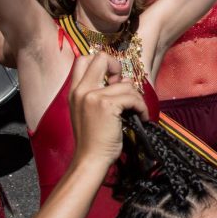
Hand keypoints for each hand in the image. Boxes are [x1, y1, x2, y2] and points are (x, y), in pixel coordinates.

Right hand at [68, 53, 148, 168]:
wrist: (91, 159)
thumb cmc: (94, 139)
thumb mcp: (89, 111)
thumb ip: (101, 93)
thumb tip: (123, 79)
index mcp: (74, 91)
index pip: (84, 59)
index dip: (103, 63)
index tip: (113, 80)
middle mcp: (81, 90)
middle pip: (101, 58)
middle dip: (118, 67)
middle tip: (125, 87)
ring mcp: (92, 96)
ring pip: (126, 84)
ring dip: (137, 98)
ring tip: (136, 112)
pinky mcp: (107, 105)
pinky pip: (133, 98)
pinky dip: (142, 108)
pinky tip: (141, 117)